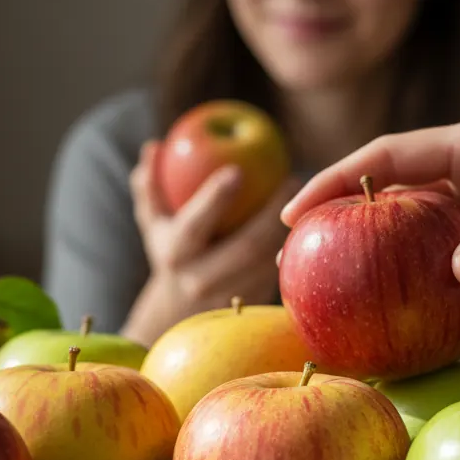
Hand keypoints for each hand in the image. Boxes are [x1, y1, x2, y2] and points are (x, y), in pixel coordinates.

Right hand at [122, 141, 298, 344]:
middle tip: (292, 178)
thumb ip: (149, 185)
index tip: (238, 170)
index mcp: (175, 255)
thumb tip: (153, 146)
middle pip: (246, 247)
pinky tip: (309, 222)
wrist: (179, 312)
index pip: (195, 225)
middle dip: (272, 212)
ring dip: (290, 229)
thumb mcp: (153, 222)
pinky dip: (295, 246)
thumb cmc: (170, 249)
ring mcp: (230, 298)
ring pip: (268, 261)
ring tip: (308, 197)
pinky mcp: (254, 306)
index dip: (215, 199)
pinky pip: (278, 273)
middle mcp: (200, 281)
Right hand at [281, 115, 459, 311]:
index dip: (341, 183)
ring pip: (430, 251)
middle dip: (354, 234)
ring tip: (353, 314)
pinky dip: (448, 310)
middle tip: (310, 273)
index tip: (296, 215)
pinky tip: (424, 338)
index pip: (394, 158)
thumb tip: (457, 275)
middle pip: (400, 207)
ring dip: (397, 278)